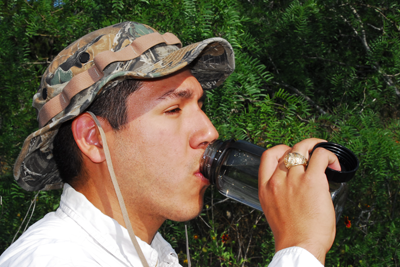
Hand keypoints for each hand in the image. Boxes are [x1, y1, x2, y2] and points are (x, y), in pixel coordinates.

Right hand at [258, 138, 340, 263]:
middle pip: (288, 151)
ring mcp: (294, 178)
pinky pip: (321, 156)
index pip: (267, 156)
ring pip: (303, 149)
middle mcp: (277, 180)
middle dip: (302, 149)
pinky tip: (335, 164)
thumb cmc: (291, 235)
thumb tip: (295, 189)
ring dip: (316, 148)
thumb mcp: (275, 210)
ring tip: (327, 157)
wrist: (298, 246)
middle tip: (313, 155)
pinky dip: (329, 156)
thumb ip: (280, 195)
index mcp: (266, 188)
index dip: (280, 150)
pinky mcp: (312, 180)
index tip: (290, 153)